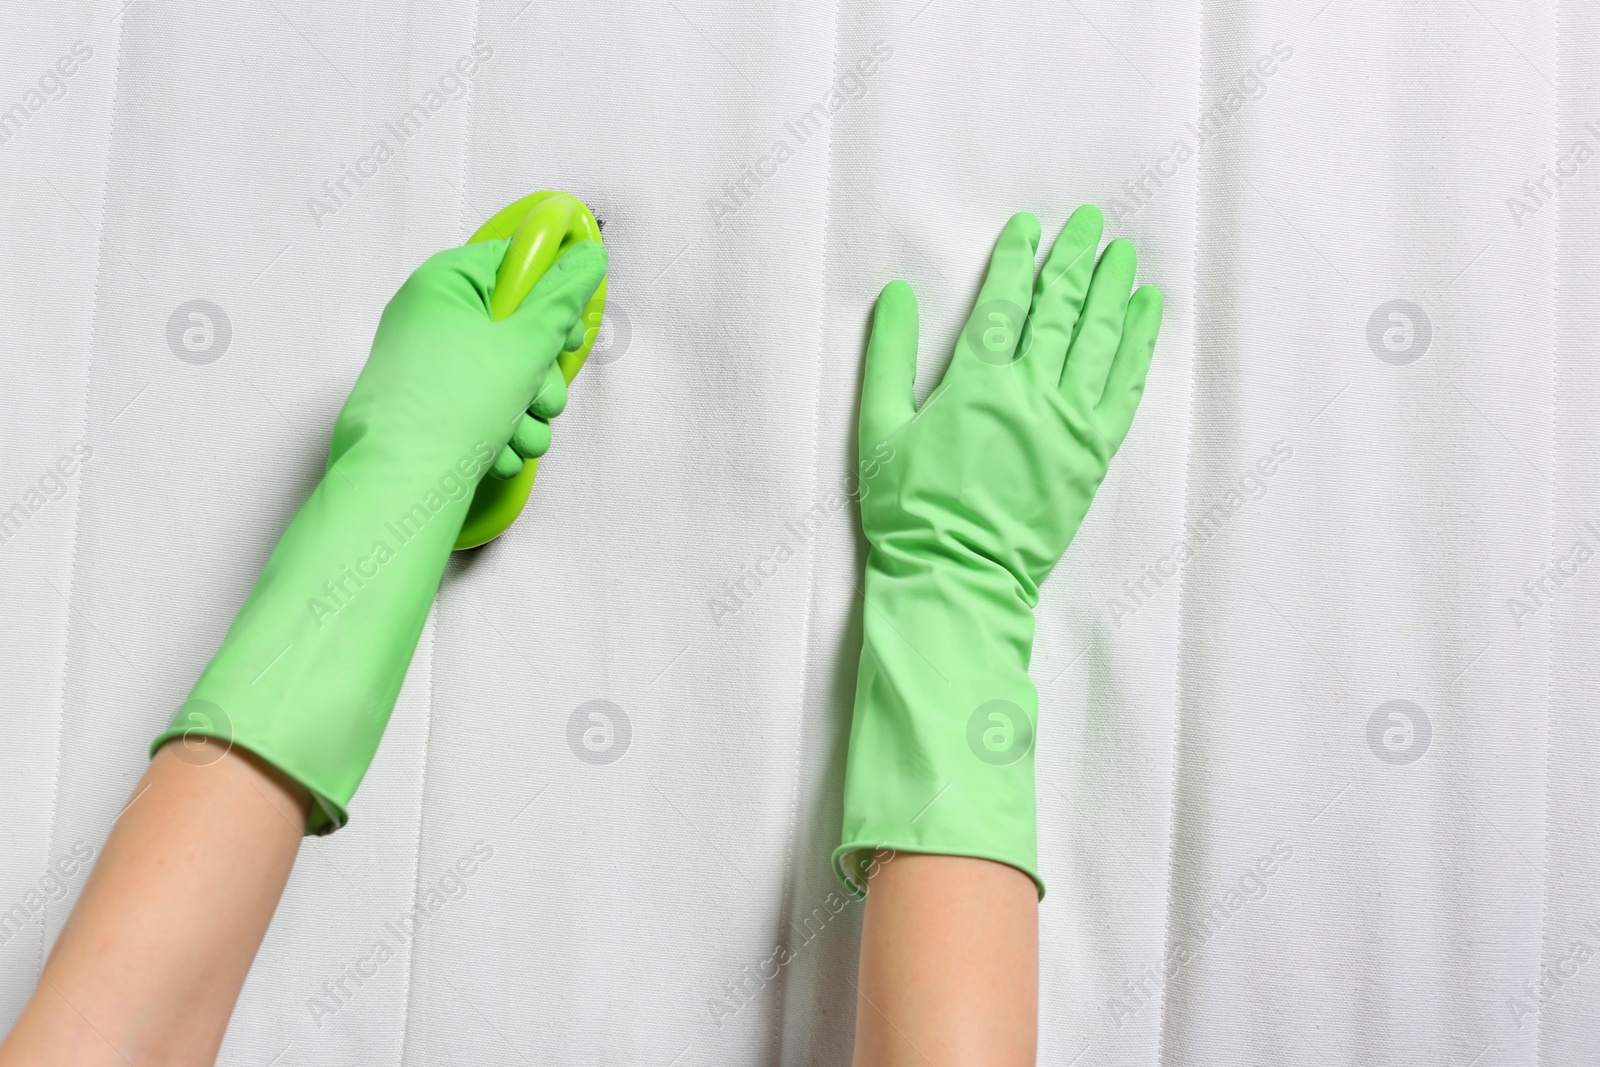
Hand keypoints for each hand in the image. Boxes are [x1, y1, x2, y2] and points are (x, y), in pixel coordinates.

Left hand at [335, 237, 605, 483]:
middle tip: (541, 395)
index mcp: (444, 283)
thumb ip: (564, 299)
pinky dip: (499, 431)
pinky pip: (482, 406)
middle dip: (541, 374)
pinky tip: (498, 452)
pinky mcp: (430, 406)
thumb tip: (589, 256)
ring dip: (527, 410)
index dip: (549, 295)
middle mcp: (431, 318)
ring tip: (518, 433)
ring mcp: (429, 365)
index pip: (512, 264)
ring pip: (505, 375)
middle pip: (514, 327)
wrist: (401, 483)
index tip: (567, 330)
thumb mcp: (526, 345)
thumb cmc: (453, 405)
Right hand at [835, 207, 1160, 897]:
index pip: (1003, 303)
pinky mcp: (1093, 454)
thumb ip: (887, 359)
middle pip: (1059, 310)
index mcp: (975, 383)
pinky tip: (1144, 314)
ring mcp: (1068, 422)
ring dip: (1112, 291)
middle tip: (1091, 225)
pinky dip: (1136, 345)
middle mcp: (1029, 392)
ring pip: (1097, 339)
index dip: (1017, 260)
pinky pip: (1124, 387)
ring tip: (1123, 256)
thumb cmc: (909, 510)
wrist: (957, 575)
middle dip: (1075, 262)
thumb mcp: (877, 431)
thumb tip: (895, 297)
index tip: (1030, 228)